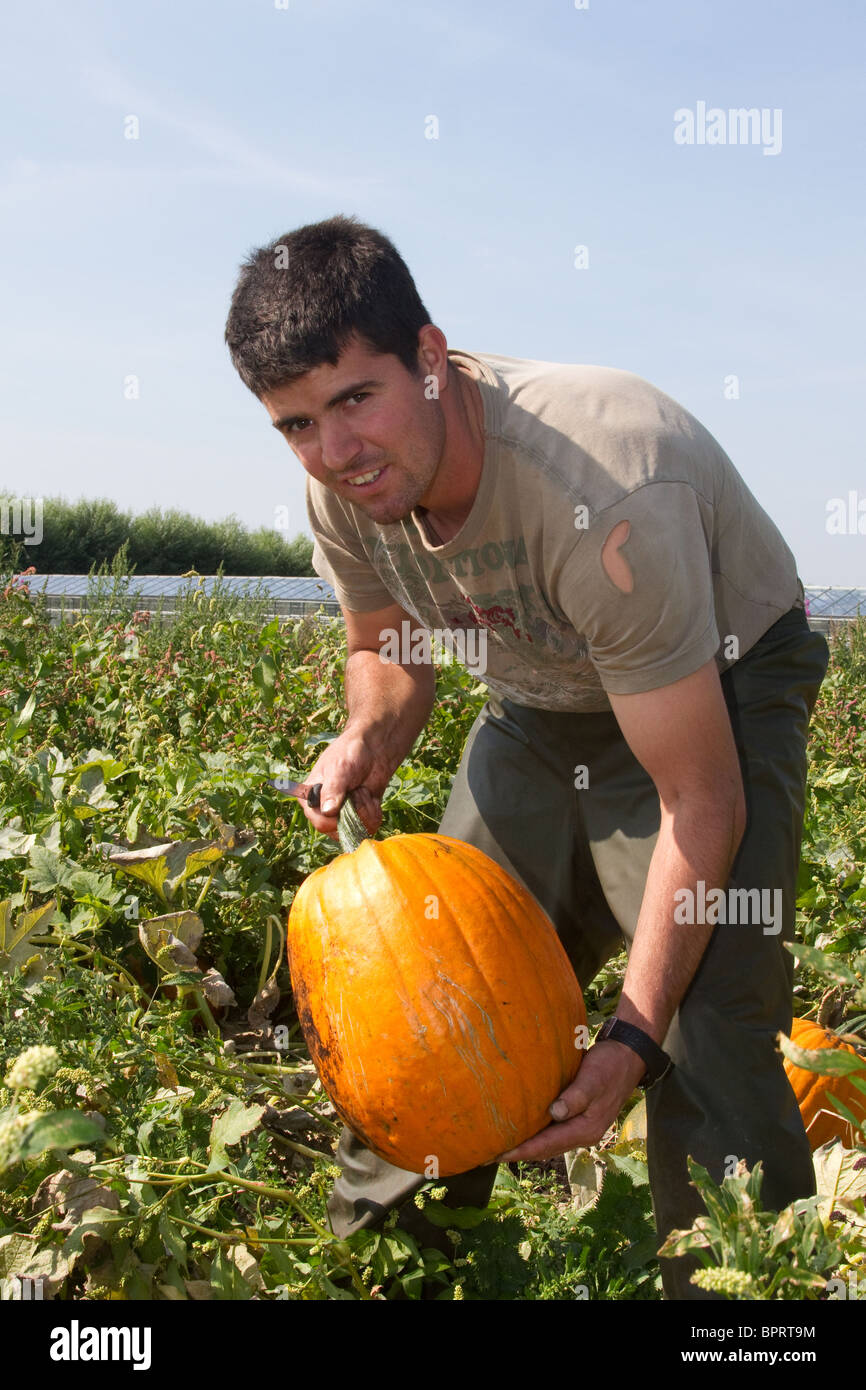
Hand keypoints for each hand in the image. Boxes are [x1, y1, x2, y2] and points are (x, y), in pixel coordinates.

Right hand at [300, 725, 391, 842]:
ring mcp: (342, 816)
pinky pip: (369, 827)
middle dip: (355, 811)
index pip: (320, 823)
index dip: (337, 818)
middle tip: (357, 790)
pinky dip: (374, 812)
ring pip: (356, 830)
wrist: (374, 749)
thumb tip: (328, 812)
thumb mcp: (339, 769)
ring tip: (363, 791)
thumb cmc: (350, 753)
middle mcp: (324, 811)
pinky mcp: (359, 817)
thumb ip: (333, 790)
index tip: (348, 801)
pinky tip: (371, 797)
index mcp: (311, 800)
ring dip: (365, 810)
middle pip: (339, 831)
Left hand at [499, 1040, 647, 1161]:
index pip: (547, 1145)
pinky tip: (524, 1129)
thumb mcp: (592, 1079)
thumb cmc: (609, 1066)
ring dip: (527, 1146)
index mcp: (586, 1129)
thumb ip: (575, 1097)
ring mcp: (582, 1126)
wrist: (628, 1055)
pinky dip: (538, 1134)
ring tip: (502, 1147)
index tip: (498, 1155)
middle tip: (490, 1156)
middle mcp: (583, 1133)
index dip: (522, 1151)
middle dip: (519, 1153)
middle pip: (546, 1149)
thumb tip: (555, 1113)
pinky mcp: (580, 1116)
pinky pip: (554, 1131)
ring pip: (549, 1143)